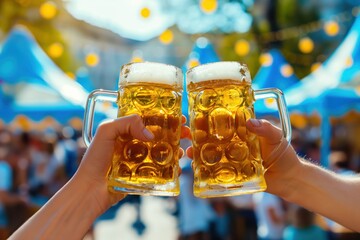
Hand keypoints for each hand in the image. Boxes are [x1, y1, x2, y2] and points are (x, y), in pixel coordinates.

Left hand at [73, 114, 189, 213]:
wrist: (90, 190)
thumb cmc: (94, 160)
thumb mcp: (106, 131)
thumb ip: (126, 123)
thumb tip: (151, 134)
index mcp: (126, 131)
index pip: (148, 120)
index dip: (164, 117)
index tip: (178, 116)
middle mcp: (134, 144)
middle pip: (159, 135)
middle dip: (175, 133)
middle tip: (187, 133)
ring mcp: (139, 160)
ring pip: (162, 152)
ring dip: (175, 150)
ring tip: (182, 151)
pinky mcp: (142, 175)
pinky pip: (159, 171)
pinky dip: (170, 169)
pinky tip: (177, 169)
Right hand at [186, 119, 299, 196]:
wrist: (289, 178)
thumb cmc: (283, 153)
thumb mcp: (276, 136)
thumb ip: (266, 128)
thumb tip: (250, 122)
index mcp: (242, 132)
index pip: (223, 122)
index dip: (209, 119)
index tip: (197, 116)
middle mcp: (234, 144)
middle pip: (212, 138)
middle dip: (197, 136)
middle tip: (187, 134)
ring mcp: (232, 159)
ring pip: (211, 154)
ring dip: (198, 153)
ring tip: (189, 152)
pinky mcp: (233, 174)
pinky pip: (218, 171)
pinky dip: (206, 170)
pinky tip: (197, 168)